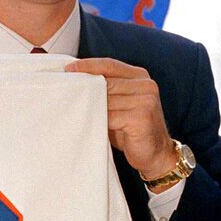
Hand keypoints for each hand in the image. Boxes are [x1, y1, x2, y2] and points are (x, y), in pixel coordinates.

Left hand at [65, 57, 175, 186]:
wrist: (156, 155)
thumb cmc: (131, 129)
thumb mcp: (119, 104)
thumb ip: (106, 91)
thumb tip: (75, 81)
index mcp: (140, 76)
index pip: (109, 65)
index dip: (88, 66)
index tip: (68, 70)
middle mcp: (146, 85)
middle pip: (106, 82)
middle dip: (85, 88)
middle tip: (64, 93)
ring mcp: (146, 101)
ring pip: (106, 100)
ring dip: (90, 108)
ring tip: (74, 112)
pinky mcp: (142, 117)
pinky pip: (110, 117)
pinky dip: (98, 122)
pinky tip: (90, 125)